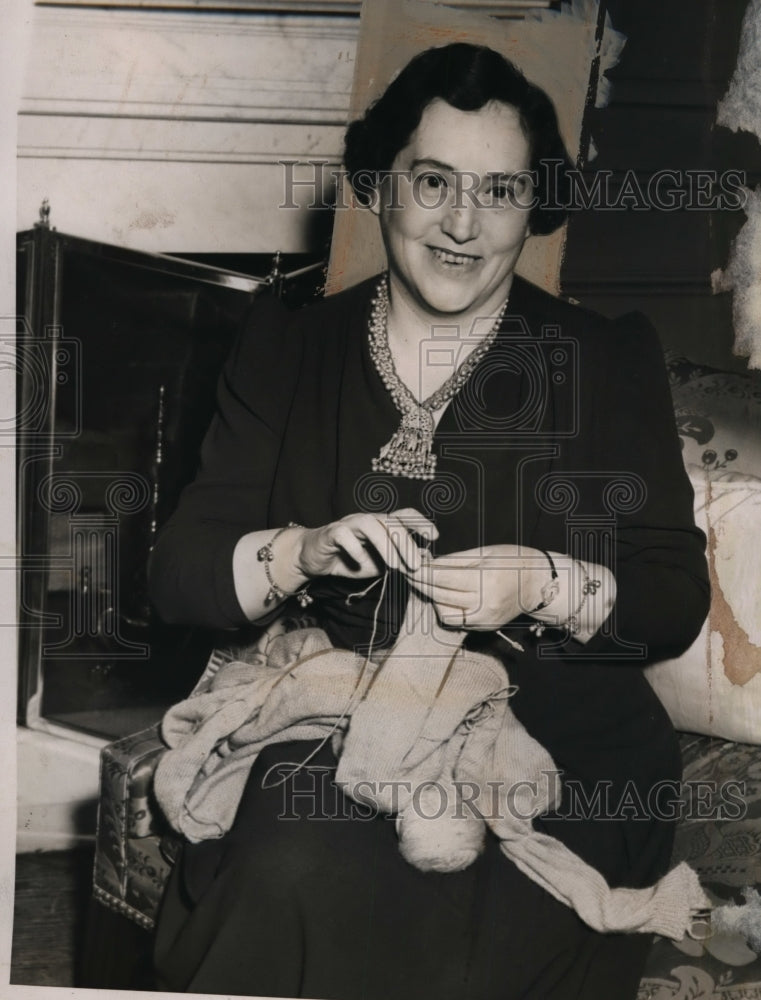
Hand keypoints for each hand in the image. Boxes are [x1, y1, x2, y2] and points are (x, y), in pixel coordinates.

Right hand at [296, 508, 437, 579]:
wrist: (313, 560)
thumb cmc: (350, 560)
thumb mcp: (380, 565)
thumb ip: (401, 561)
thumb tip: (427, 559)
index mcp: (382, 525)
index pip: (404, 515)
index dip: (420, 522)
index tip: (435, 537)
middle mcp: (368, 520)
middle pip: (391, 522)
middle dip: (406, 543)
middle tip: (415, 565)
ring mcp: (349, 524)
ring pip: (371, 524)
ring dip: (385, 545)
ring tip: (394, 566)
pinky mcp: (331, 533)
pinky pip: (344, 535)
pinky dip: (355, 549)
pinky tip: (361, 564)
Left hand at [405, 544, 544, 629]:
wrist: (540, 583)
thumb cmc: (514, 560)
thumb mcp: (485, 552)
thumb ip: (455, 560)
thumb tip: (428, 562)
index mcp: (486, 579)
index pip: (442, 577)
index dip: (422, 572)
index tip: (408, 565)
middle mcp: (485, 603)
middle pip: (440, 595)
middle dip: (421, 584)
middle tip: (409, 573)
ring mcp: (485, 619)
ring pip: (444, 612)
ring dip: (432, 598)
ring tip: (427, 583)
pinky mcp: (485, 627)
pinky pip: (456, 621)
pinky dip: (445, 609)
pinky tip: (444, 596)